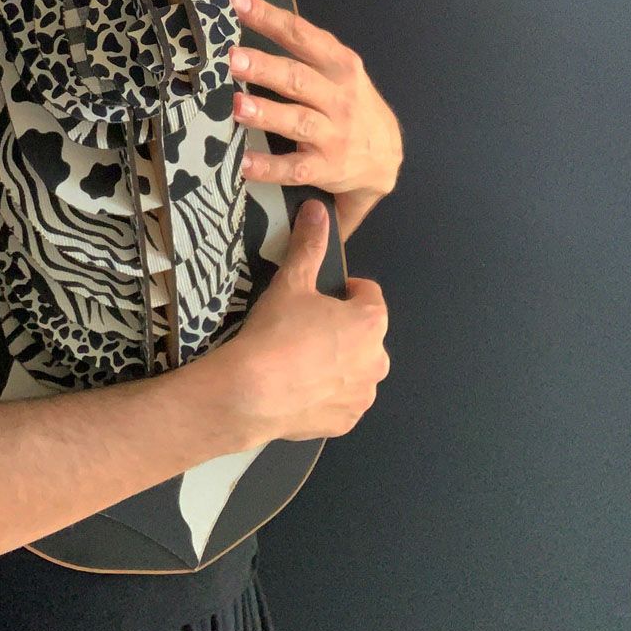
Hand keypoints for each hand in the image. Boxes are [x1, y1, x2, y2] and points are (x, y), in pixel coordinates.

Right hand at [215, 200, 389, 443]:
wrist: (251, 392)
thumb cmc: (276, 331)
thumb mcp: (291, 281)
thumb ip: (309, 244)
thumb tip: (318, 208)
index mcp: (370, 322)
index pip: (368, 294)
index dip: (343, 290)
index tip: (317, 296)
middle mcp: (378, 360)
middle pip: (364, 334)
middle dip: (341, 328)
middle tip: (303, 327)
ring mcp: (363, 395)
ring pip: (355, 369)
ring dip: (337, 362)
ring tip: (298, 359)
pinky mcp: (347, 422)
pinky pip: (342, 400)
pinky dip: (327, 393)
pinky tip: (298, 387)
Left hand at [226, 0, 402, 238]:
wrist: (386, 157)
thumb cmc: (349, 104)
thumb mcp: (338, 71)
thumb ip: (301, 51)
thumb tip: (246, 19)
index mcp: (339, 65)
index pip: (301, 35)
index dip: (269, 17)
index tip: (237, 2)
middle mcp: (338, 97)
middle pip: (297, 78)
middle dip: (264, 67)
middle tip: (231, 58)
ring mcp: (333, 134)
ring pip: (297, 121)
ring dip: (266, 113)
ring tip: (235, 106)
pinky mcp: (326, 168)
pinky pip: (295, 168)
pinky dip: (269, 167)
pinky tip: (243, 163)